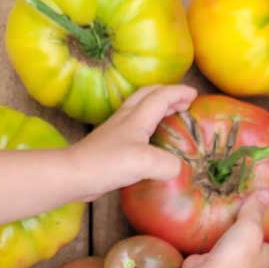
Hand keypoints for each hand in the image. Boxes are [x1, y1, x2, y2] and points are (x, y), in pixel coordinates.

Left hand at [69, 84, 196, 200]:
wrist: (74, 174)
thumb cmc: (107, 164)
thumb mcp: (144, 163)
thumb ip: (167, 164)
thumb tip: (178, 169)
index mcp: (137, 118)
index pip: (161, 97)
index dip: (178, 93)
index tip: (194, 94)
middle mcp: (126, 119)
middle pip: (147, 95)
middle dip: (167, 94)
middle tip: (182, 100)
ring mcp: (115, 132)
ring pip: (138, 109)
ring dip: (155, 106)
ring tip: (169, 115)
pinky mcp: (109, 146)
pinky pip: (132, 127)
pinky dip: (145, 125)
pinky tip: (147, 141)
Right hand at [182, 194, 268, 267]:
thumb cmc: (236, 256)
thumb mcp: (249, 226)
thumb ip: (255, 210)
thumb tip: (266, 194)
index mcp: (267, 261)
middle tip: (267, 246)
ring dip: (246, 259)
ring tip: (240, 243)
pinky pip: (222, 264)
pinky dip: (221, 255)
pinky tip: (214, 245)